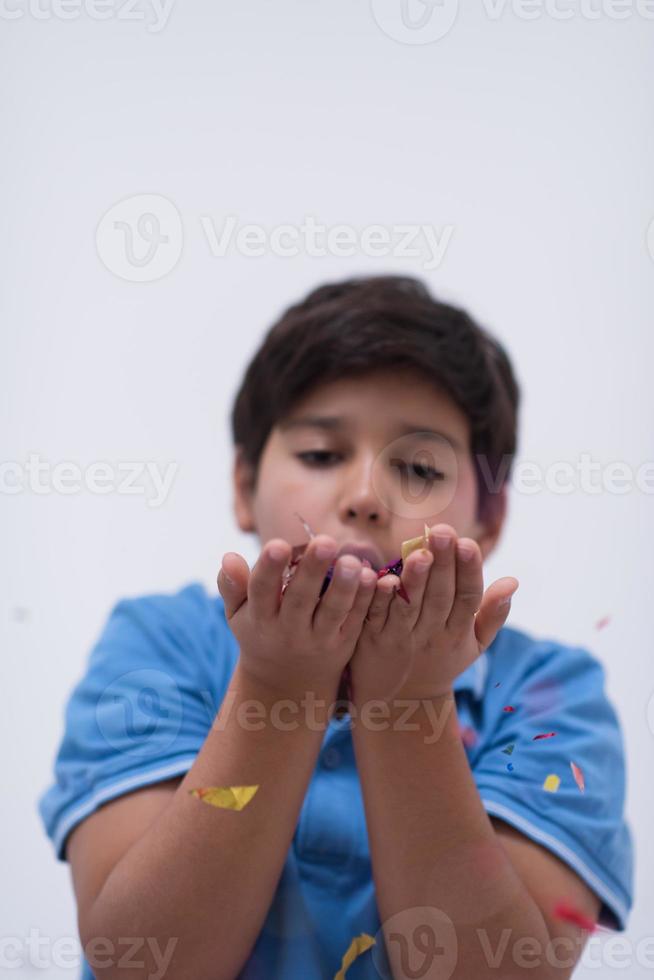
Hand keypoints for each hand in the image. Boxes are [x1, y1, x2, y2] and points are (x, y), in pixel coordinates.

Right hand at [217, 535, 377, 699]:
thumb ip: (232, 585)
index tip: (278, 544)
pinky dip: (364, 599)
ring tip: (352, 561)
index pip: (262, 591)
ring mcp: (319, 639)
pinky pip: (355, 619)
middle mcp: (289, 630)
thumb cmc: (259, 631)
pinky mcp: (344, 643)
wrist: (287, 682)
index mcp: (260, 618)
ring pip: (333, 612)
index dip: (269, 569)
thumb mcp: (238, 614)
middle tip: (325, 541)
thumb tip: (228, 556)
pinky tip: (372, 576)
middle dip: (313, 571)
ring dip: (344, 586)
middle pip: (301, 599)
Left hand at [349, 523, 518, 703]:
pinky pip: (377, 617)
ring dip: (415, 579)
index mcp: (459, 632)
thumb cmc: (442, 660)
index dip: (470, 572)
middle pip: (440, 596)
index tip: (468, 543)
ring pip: (410, 606)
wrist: (403, 702)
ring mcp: (403, 638)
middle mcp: (432, 634)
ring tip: (419, 551)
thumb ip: (493, 613)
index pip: (467, 597)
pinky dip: (380, 598)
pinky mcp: (373, 639)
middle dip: (443, 564)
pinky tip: (383, 576)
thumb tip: (513, 581)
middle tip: (442, 531)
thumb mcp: (474, 644)